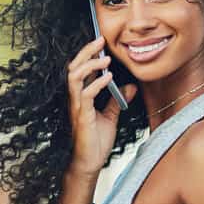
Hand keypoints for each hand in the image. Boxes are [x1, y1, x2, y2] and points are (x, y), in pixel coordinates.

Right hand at [65, 36, 138, 175]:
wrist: (89, 163)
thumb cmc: (96, 142)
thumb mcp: (111, 117)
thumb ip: (117, 101)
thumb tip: (130, 86)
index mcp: (80, 97)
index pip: (80, 69)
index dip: (88, 54)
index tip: (100, 43)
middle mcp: (75, 99)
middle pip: (73, 67)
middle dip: (86, 51)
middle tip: (100, 40)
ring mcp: (76, 107)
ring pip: (75, 77)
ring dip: (91, 65)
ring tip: (106, 58)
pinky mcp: (81, 117)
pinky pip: (86, 95)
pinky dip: (97, 84)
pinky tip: (108, 78)